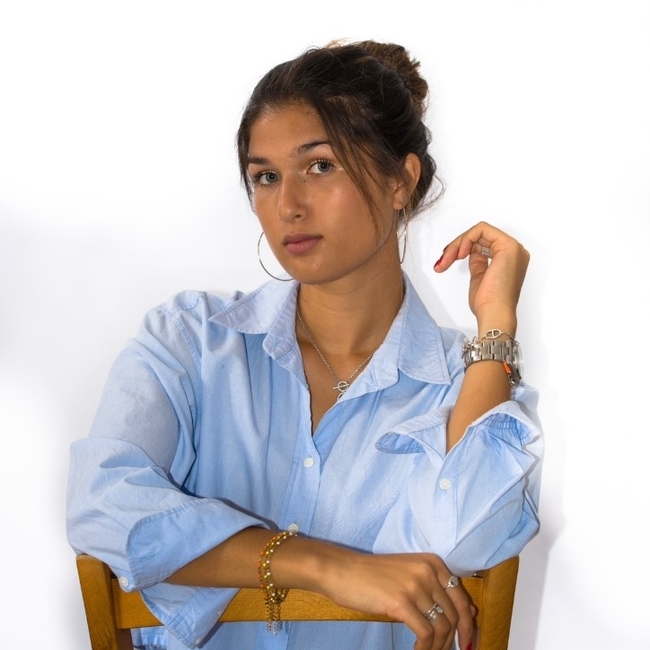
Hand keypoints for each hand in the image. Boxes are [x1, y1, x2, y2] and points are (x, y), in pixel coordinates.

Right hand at [318, 551, 474, 649]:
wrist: (342, 570)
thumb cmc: (372, 574)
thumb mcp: (408, 574)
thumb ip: (434, 588)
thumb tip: (469, 611)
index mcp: (432, 562)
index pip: (460, 596)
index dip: (467, 623)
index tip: (467, 640)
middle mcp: (427, 571)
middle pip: (454, 614)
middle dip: (455, 639)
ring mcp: (415, 586)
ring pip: (442, 627)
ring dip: (439, 647)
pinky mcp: (401, 602)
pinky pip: (425, 633)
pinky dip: (424, 649)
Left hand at [433, 221, 528, 334]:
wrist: (494, 313)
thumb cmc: (488, 303)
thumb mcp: (479, 277)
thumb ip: (477, 262)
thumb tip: (468, 253)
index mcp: (509, 259)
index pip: (483, 243)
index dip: (462, 248)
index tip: (447, 260)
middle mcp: (514, 252)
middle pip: (480, 236)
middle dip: (457, 246)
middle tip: (443, 260)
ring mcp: (513, 248)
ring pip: (479, 232)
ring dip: (458, 244)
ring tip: (447, 259)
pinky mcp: (508, 246)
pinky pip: (482, 229)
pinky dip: (466, 239)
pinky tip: (459, 254)